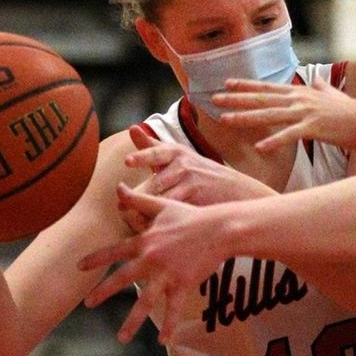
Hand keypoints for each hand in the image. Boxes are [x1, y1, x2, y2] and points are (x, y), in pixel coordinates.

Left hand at [78, 184, 229, 343]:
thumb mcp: (162, 206)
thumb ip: (138, 199)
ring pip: (145, 301)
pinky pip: (174, 308)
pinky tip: (163, 341)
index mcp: (145, 241)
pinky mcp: (183, 284)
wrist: (219, 229)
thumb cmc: (191, 216)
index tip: (78, 267)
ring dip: (132, 321)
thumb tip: (118, 187)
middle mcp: (152, 259)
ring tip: (120, 338)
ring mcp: (167, 273)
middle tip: (88, 304)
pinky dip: (170, 326)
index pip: (115, 251)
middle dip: (103, 292)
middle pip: (123, 279)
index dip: (96, 259)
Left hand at [123, 126, 272, 231]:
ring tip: (132, 219)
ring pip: (163, 200)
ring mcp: (193, 184)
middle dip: (135, 197)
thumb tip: (132, 128)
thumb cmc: (199, 171)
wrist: (234, 190)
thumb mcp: (178, 154)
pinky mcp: (198, 202)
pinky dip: (162, 220)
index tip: (128, 161)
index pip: (157, 153)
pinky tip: (153, 227)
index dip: (142, 157)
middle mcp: (184, 165)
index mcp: (176, 152)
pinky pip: (175, 212)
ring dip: (145, 212)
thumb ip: (152, 145)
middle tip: (120, 206)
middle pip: (154, 184)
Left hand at [214, 78, 355, 151]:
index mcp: (301, 93)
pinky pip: (290, 135)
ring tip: (226, 120)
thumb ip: (321, 88)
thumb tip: (316, 81)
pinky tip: (260, 147)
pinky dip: (274, 141)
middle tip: (214, 99)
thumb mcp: (332, 95)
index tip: (227, 83)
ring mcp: (305, 113)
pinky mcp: (314, 128)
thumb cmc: (351, 111)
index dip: (246, 86)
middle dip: (236, 99)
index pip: (267, 88)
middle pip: (262, 99)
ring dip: (246, 117)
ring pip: (269, 115)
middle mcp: (299, 100)